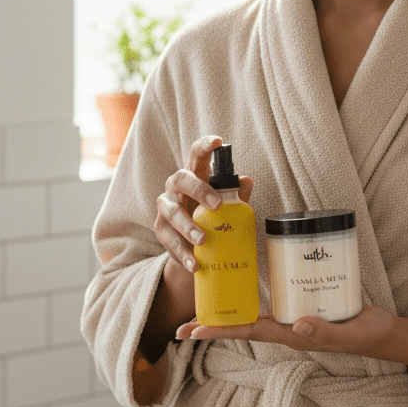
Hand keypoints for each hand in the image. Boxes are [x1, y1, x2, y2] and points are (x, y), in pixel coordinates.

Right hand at [153, 133, 253, 282]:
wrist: (193, 248)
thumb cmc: (212, 217)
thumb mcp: (227, 206)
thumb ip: (236, 195)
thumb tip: (246, 181)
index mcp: (195, 175)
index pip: (196, 155)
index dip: (205, 146)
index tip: (218, 142)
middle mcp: (176, 187)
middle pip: (181, 179)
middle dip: (198, 190)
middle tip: (218, 206)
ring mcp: (166, 207)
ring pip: (171, 211)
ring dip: (187, 226)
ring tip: (203, 241)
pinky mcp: (160, 230)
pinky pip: (168, 240)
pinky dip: (182, 252)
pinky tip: (195, 263)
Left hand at [176, 305, 407, 370]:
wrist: (383, 333)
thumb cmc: (366, 334)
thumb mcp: (348, 333)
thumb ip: (325, 331)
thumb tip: (297, 324)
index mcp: (292, 334)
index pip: (248, 331)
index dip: (219, 330)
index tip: (190, 331)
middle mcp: (287, 326)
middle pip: (243, 324)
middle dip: (213, 324)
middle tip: (181, 325)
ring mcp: (294, 317)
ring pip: (254, 313)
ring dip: (229, 310)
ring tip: (206, 299)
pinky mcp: (303, 304)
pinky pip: (273, 301)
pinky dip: (254, 293)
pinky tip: (246, 280)